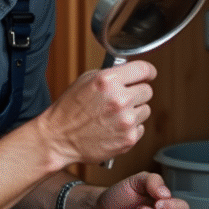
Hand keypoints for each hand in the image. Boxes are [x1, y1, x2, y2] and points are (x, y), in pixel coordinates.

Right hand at [38, 61, 156, 165]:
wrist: (59, 138)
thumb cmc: (70, 109)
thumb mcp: (86, 80)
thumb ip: (112, 75)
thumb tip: (132, 74)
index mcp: (108, 80)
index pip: (144, 69)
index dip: (148, 72)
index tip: (149, 75)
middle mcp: (120, 99)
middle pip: (147, 90)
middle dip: (137, 93)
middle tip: (122, 99)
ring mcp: (126, 121)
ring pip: (145, 110)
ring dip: (134, 112)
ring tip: (114, 116)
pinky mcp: (129, 139)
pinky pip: (141, 128)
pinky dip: (130, 129)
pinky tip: (113, 128)